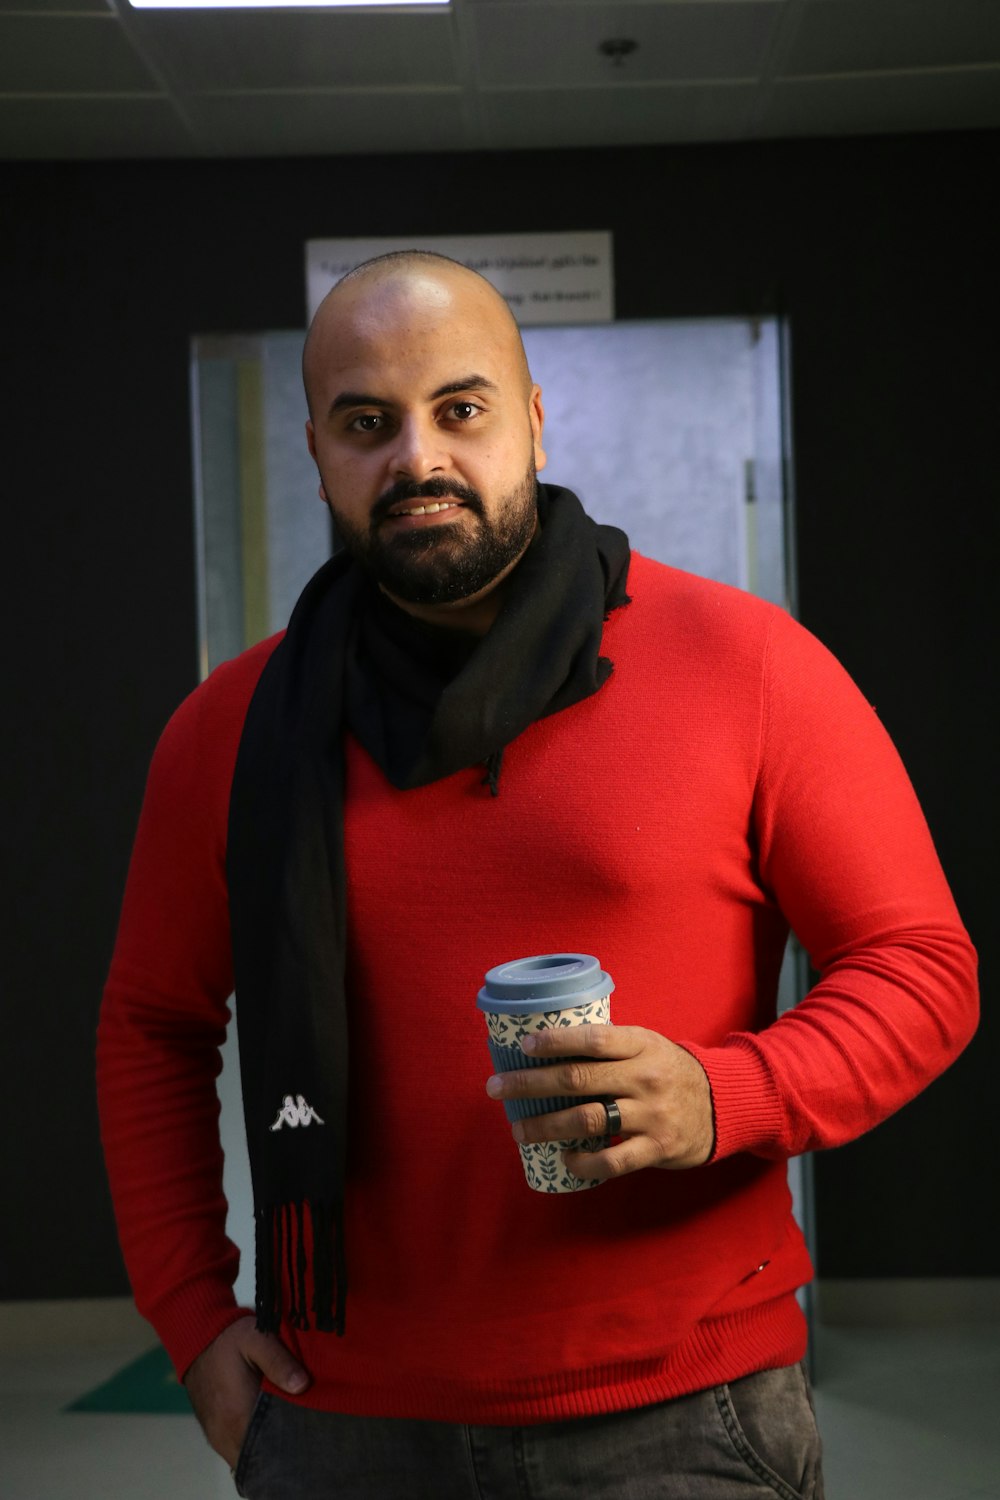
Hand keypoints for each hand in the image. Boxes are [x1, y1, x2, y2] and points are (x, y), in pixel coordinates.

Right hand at [182, 1316, 309, 1468]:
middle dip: (283, 1445)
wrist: (197, 1339)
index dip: (293, 1441)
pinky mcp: (216, 1435)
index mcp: (238, 1415)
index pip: (272, 1447)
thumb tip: (302, 1385)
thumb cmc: (230, 1338)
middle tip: (303, 1425)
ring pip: (250, 1457)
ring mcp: (219, 1438)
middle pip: (262, 1457)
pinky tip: (269, 1426)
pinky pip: (239, 1451)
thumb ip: (279, 1361)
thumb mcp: (257, 1338)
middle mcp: (226, 1435)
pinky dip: (255, 1444)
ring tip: (287, 1424)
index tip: (309, 1427)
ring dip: (268, 1446)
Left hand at [485, 1024, 714, 1179]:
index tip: (524, 1046)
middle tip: (497, 1087)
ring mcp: (651, 1114)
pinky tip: (564, 1159)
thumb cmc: (669, 1071)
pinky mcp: (656, 1148)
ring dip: (546, 1126)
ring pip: (587, 1120)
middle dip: (531, 1084)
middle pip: (579, 1079)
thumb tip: (548, 1046)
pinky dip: (583, 1162)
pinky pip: (612, 1160)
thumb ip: (610, 1047)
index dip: (556, 1041)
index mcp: (641, 1044)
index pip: (593, 1039)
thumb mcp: (647, 1045)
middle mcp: (645, 1077)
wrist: (722, 1104)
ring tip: (518, 1129)